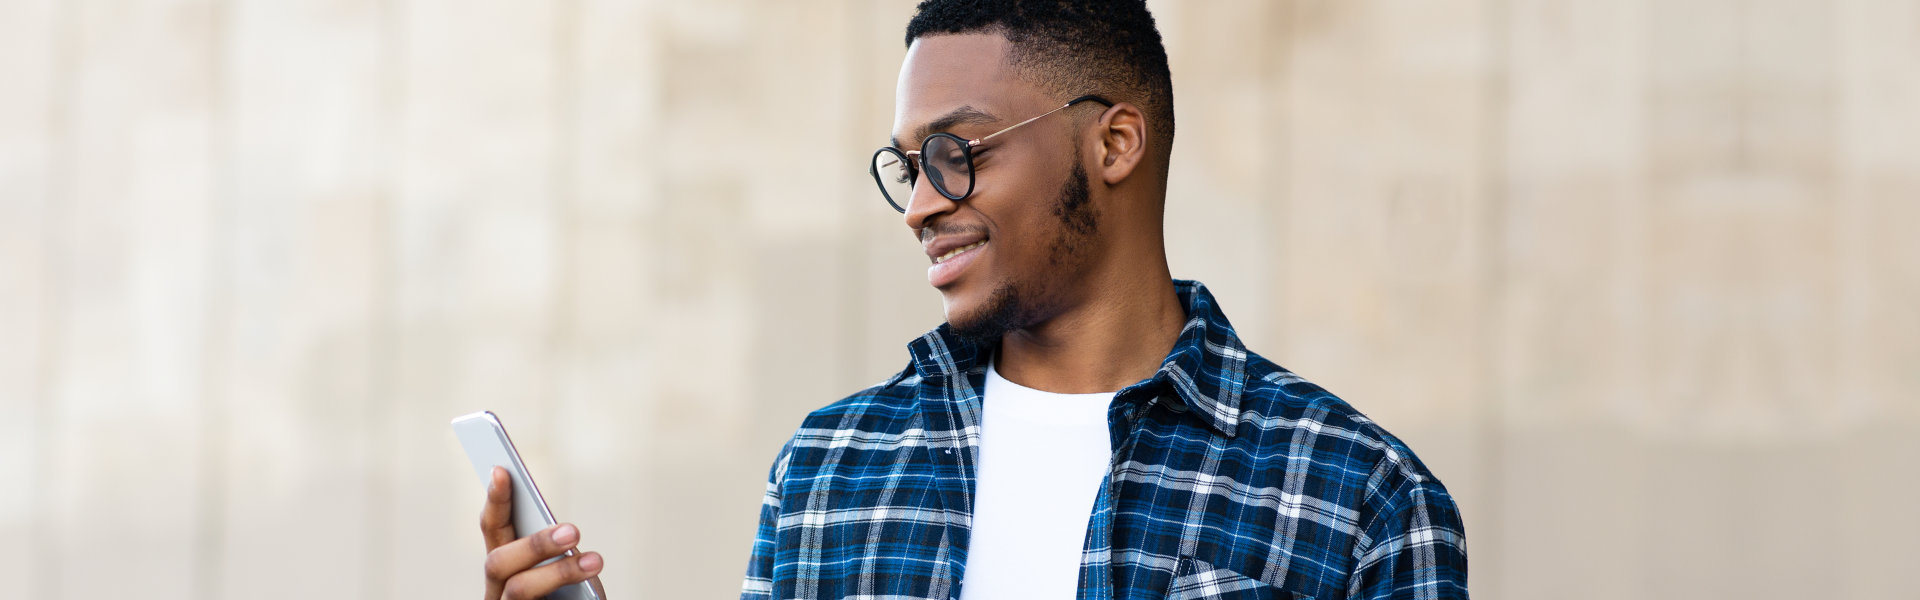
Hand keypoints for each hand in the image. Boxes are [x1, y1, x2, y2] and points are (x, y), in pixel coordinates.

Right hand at [480, 466, 605, 598]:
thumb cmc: (569, 599)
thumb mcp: (564, 571)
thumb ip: (556, 551)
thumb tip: (564, 534)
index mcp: (503, 569)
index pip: (492, 529)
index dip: (494, 501)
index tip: (501, 470)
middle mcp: (495, 592)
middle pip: (498, 563)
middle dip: (535, 544)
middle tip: (575, 529)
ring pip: (520, 591)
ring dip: (558, 572)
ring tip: (596, 561)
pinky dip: (569, 597)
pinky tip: (593, 595)